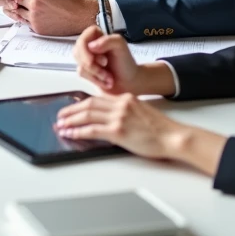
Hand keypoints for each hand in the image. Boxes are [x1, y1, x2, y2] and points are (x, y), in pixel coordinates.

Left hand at [54, 94, 184, 159]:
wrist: (174, 137)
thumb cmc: (162, 130)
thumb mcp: (141, 113)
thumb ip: (125, 112)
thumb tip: (109, 120)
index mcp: (125, 98)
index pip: (97, 98)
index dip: (81, 104)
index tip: (72, 108)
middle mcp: (120, 104)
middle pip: (88, 104)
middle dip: (71, 110)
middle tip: (60, 116)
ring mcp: (118, 117)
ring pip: (87, 115)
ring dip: (71, 120)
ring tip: (61, 125)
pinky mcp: (118, 131)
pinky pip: (92, 130)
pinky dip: (78, 131)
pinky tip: (71, 133)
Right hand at [73, 26, 143, 93]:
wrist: (129, 83)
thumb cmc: (126, 62)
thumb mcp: (120, 46)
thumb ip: (107, 41)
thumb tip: (90, 46)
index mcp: (96, 36)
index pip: (83, 37)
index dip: (85, 49)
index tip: (97, 59)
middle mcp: (88, 46)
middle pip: (77, 52)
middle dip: (92, 64)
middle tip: (105, 67)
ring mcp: (85, 59)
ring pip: (80, 64)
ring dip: (95, 74)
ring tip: (109, 77)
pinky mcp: (85, 71)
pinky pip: (81, 74)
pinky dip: (95, 80)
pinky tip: (106, 82)